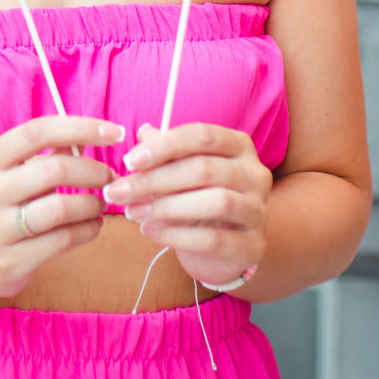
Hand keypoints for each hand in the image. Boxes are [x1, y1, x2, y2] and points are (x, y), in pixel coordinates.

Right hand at [0, 115, 125, 304]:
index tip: (114, 132)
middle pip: (55, 169)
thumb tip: (89, 135)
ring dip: (92, 203)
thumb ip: (45, 154)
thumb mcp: (7, 174)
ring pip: (61, 208)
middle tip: (110, 178)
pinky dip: (87, 230)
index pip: (38, 131)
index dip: (81, 127)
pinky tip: (93, 225)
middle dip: (94, 171)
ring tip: (101, 203)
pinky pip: (62, 240)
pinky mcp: (10, 261)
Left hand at [102, 121, 270, 288]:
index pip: (202, 136)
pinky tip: (149, 231)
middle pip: (204, 169)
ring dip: (166, 207)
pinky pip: (214, 239)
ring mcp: (259, 211)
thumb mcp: (182, 171)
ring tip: (132, 212)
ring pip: (215, 202)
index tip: (128, 161)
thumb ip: (165, 152)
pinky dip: (177, 236)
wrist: (228, 246)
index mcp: (238, 145)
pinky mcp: (253, 246)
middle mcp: (255, 174)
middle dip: (155, 180)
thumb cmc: (199, 197)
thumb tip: (142, 132)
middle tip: (119, 192)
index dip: (164, 146)